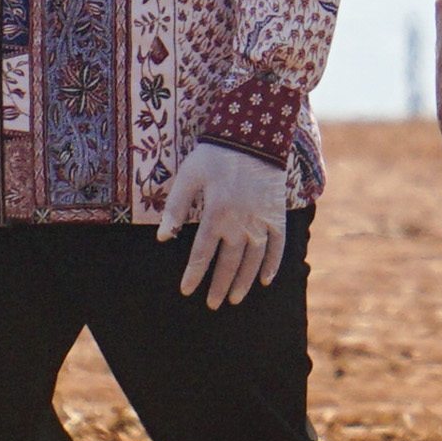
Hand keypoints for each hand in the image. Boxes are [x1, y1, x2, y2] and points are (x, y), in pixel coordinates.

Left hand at [158, 142, 290, 308]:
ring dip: (243, 282)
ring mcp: (261, 221)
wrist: (253, 137)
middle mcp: (240, 224)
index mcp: (215, 215)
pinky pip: (277, 246)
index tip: (187, 291)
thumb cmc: (215, 155)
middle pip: (228, 263)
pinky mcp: (276, 216)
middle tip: (212, 304)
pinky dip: (272, 264)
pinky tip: (264, 280)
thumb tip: (164, 237)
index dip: (194, 275)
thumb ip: (175, 207)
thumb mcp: (188, 176)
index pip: (201, 254)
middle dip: (219, 286)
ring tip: (235, 299)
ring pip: (252, 260)